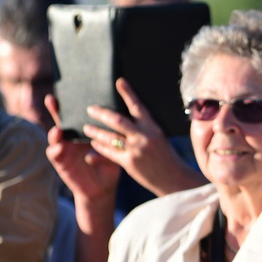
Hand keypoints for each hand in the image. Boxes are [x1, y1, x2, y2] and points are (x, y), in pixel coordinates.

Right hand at [45, 94, 120, 207]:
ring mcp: (65, 149)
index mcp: (85, 132)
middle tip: (52, 100)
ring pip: (55, 137)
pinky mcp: (61, 163)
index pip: (77, 114)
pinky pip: (55, 155)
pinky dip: (55, 151)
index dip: (71, 103)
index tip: (68, 90)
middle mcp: (72, 138)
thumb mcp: (113, 148)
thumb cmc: (109, 165)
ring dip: (54, 132)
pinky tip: (58, 148)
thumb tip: (119, 118)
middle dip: (55, 110)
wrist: (103, 188)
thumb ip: (112, 135)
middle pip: (62, 121)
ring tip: (58, 130)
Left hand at [84, 78, 204, 196]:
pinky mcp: (129, 163)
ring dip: (95, 131)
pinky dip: (100, 147)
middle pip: (117, 120)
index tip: (119, 82)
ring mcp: (136, 150)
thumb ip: (144, 130)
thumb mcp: (159, 139)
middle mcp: (144, 136)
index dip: (128, 93)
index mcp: (153, 127)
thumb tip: (127, 120)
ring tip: (87, 128)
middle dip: (101, 113)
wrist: (174, 178)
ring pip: (109, 137)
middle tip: (90, 109)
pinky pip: (109, 152)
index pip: (138, 107)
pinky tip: (93, 144)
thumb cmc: (167, 157)